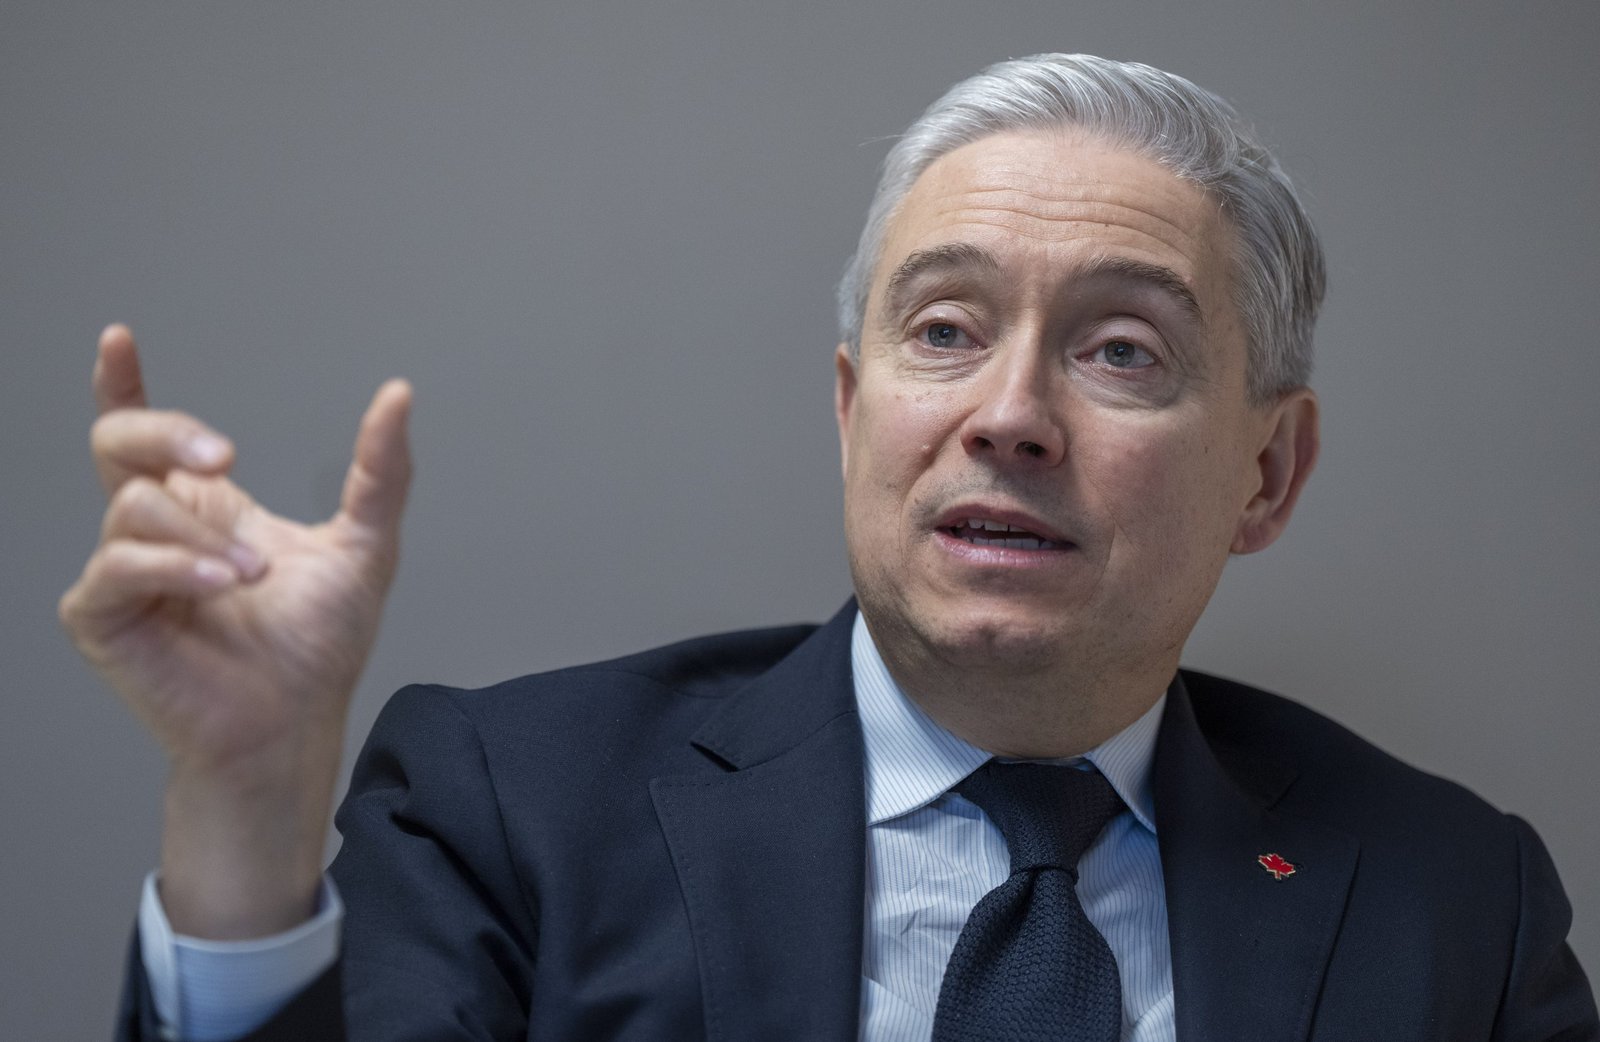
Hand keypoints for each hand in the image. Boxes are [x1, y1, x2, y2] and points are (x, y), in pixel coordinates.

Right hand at [59, 324, 412, 937]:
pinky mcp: (103, 617)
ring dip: (203, 536)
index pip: (147, 435)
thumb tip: (399, 394)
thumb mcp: (365, 546)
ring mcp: (124, 573)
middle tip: (225, 455)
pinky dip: (173, 568)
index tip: (119, 339)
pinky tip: (220, 585)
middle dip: (166, 432)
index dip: (123, 385)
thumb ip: (380, 472)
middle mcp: (156, 530)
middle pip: (120, 443)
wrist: (295, 723)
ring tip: (252, 577)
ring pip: (133, 507)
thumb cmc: (318, 647)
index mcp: (205, 507)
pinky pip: (115, 566)